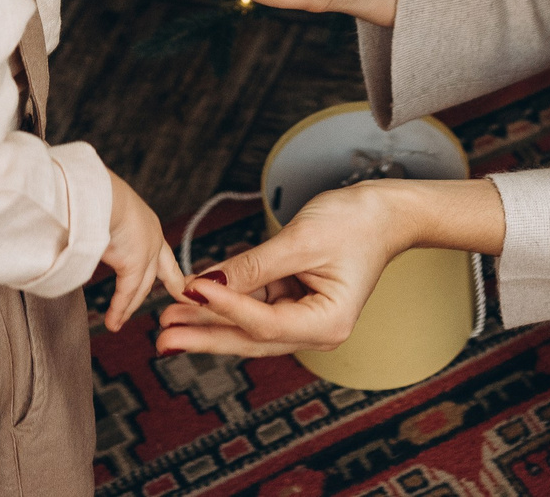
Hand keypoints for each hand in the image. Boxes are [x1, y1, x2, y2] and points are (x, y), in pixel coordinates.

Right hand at [98, 172, 187, 331]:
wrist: (97, 192)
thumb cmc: (91, 193)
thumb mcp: (103, 210)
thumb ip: (99, 223)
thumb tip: (80, 226)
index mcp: (146, 222)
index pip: (162, 252)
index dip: (170, 270)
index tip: (180, 283)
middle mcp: (151, 237)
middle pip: (156, 273)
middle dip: (157, 288)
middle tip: (169, 300)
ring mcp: (146, 252)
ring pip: (139, 286)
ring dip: (128, 306)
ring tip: (117, 323)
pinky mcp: (134, 264)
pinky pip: (125, 292)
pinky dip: (118, 309)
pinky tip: (113, 323)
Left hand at [155, 182, 407, 356]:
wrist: (386, 212)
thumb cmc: (355, 222)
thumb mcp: (301, 240)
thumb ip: (253, 266)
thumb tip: (207, 284)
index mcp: (327, 323)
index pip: (263, 322)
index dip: (224, 307)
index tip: (190, 291)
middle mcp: (316, 330)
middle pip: (250, 337)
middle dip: (204, 335)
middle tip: (162, 337)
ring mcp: (305, 318)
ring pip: (247, 324)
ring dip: (208, 318)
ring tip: (168, 317)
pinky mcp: (295, 302)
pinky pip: (255, 305)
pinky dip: (227, 300)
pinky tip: (196, 295)